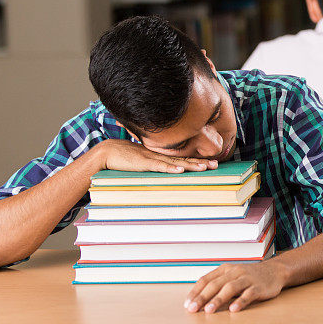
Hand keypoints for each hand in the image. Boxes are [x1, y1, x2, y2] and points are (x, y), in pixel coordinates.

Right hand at [97, 139, 217, 172]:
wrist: (106, 153)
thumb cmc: (125, 158)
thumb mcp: (144, 161)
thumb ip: (156, 164)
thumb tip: (169, 170)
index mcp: (161, 154)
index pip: (182, 157)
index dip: (197, 159)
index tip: (212, 162)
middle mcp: (159, 154)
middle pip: (183, 158)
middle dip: (200, 162)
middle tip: (216, 165)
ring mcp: (152, 157)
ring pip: (175, 162)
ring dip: (190, 165)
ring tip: (205, 168)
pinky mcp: (143, 162)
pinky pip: (158, 166)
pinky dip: (169, 168)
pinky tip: (180, 170)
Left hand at [184, 260, 286, 312]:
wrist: (275, 271)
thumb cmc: (249, 276)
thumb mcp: (232, 275)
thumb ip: (218, 284)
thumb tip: (198, 300)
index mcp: (225, 269)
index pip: (206, 279)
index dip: (196, 292)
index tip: (187, 304)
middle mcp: (235, 272)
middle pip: (216, 284)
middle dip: (203, 297)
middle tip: (193, 309)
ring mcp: (247, 279)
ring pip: (230, 288)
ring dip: (218, 299)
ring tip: (209, 310)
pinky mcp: (259, 287)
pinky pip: (248, 294)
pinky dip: (240, 301)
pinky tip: (233, 310)